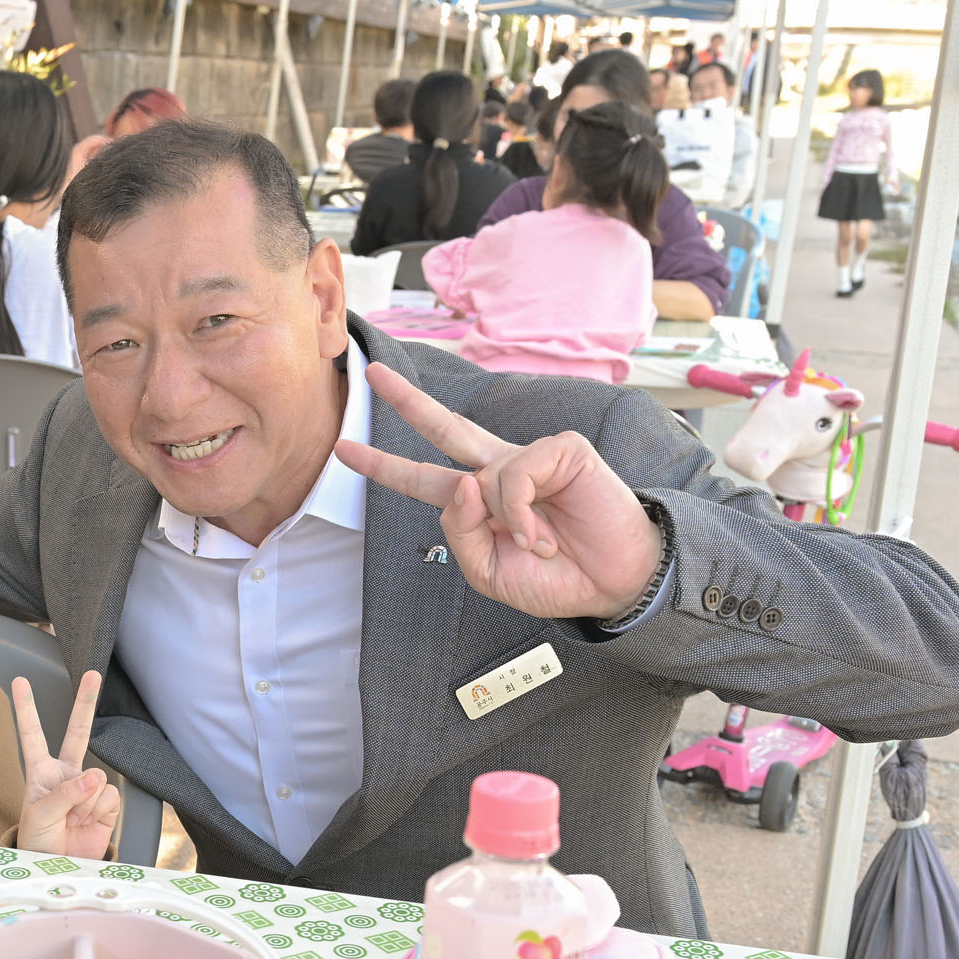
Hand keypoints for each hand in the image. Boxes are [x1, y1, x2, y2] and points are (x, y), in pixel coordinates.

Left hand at [11, 670, 119, 860]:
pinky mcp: (105, 804)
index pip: (32, 734)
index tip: (20, 681)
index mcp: (40, 773)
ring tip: (72, 820)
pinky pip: (109, 795)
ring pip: (97, 776)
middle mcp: (65, 774)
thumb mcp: (40, 817)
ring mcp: (86, 787)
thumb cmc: (38, 844)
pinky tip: (87, 822)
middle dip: (85, 703)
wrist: (58, 870)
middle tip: (93, 673)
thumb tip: (93, 776)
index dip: (26, 708)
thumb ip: (64, 793)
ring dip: (85, 801)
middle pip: (77, 732)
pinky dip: (98, 810)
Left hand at [335, 362, 662, 620]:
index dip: (385, 465)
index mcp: (480, 499)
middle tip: (373, 375)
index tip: (345, 448)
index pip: (424, 477)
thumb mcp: (489, 573)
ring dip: (505, 523)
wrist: (613, 583)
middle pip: (445, 428)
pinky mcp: (561, 449)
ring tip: (540, 546)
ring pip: (482, 476)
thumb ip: (462, 534)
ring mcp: (531, 457)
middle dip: (407, 402)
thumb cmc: (556, 577)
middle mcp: (499, 470)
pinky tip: (544, 532)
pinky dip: (522, 512)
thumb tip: (461, 483)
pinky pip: (515, 475)